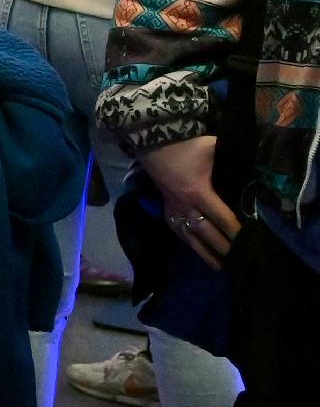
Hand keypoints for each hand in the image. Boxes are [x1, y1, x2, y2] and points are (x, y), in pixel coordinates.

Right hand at [140, 135, 241, 269]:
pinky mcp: (165, 206)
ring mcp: (173, 207)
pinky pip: (177, 228)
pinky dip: (187, 240)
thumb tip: (255, 163)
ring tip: (219, 266)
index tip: (247, 242)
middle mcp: (185, 205)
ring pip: (189, 235)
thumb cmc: (185, 145)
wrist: (152, 139)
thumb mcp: (212, 146)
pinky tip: (195, 247)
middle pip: (206, 232)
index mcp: (198, 192)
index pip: (222, 217)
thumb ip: (232, 156)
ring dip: (204, 252)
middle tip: (239, 260)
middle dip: (223, 247)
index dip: (235, 231)